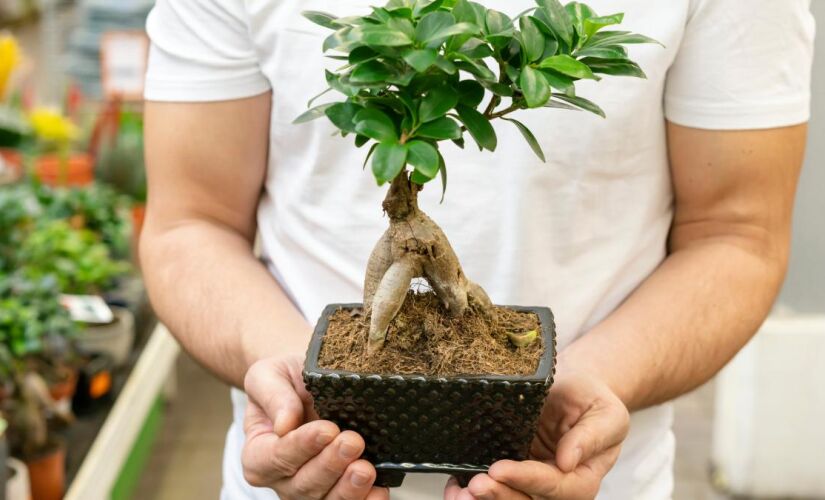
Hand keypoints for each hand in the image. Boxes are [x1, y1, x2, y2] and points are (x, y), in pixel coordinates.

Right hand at [241, 356, 388, 499]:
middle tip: (353, 442)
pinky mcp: (338, 488)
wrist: (305, 378)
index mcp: (259, 452)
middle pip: (303, 485)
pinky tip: (379, 491)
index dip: (302, 446)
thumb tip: (284, 425)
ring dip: (348, 489)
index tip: (327, 429)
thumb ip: (274, 396)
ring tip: (366, 470)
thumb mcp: (269, 375)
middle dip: (330, 465)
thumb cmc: (285, 379)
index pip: (276, 457)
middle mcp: (282, 478)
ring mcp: (311, 488)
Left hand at [444, 371, 628, 499]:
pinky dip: (471, 492)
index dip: (527, 480)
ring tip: (460, 492)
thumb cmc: (591, 400)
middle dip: (500, 495)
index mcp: (582, 478)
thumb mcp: (606, 412)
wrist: (574, 390)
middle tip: (476, 484)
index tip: (500, 468)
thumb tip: (568, 460)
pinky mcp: (510, 473)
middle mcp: (555, 487)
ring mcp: (530, 483)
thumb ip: (591, 436)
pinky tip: (455, 487)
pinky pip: (494, 488)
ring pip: (509, 499)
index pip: (554, 486)